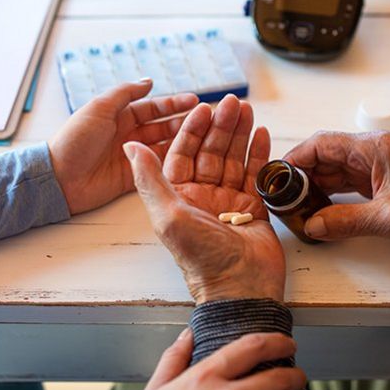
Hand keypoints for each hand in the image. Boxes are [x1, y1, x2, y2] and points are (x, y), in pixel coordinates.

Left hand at [49, 79, 197, 214]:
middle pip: (162, 126)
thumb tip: (149, 81)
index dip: (173, 104)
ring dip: (182, 140)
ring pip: (163, 145)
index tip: (194, 101)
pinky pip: (157, 167)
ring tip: (204, 137)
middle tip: (207, 120)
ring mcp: (131, 155)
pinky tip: (189, 158)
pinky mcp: (132, 176)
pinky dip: (172, 162)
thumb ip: (125, 93)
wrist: (59, 177)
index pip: (152, 107)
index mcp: (118, 115)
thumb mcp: (99, 108)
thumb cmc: (75, 140)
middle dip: (183, 122)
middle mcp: (127, 134)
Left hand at [124, 95, 283, 302]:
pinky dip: (258, 153)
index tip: (202, 108)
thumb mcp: (168, 215)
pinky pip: (254, 174)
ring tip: (247, 110)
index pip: (183, 154)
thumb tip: (128, 146)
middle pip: (210, 152)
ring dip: (239, 133)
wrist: (240, 286)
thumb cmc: (202, 258)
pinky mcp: (252, 208)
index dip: (192, 130)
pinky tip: (260, 132)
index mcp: (178, 197)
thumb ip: (150, 178)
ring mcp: (228, 201)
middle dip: (220, 126)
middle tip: (231, 102)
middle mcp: (202, 197)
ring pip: (233, 158)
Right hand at [283, 131, 389, 241]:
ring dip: (313, 186)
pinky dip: (328, 193)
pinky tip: (318, 208)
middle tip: (281, 196)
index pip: (321, 144)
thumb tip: (314, 226)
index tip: (277, 176)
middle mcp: (372, 151)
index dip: (295, 158)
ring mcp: (375, 165)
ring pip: (332, 169)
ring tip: (295, 205)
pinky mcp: (379, 179)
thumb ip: (347, 221)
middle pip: (323, 156)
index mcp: (373, 148)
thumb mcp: (389, 218)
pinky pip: (345, 181)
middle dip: (300, 175)